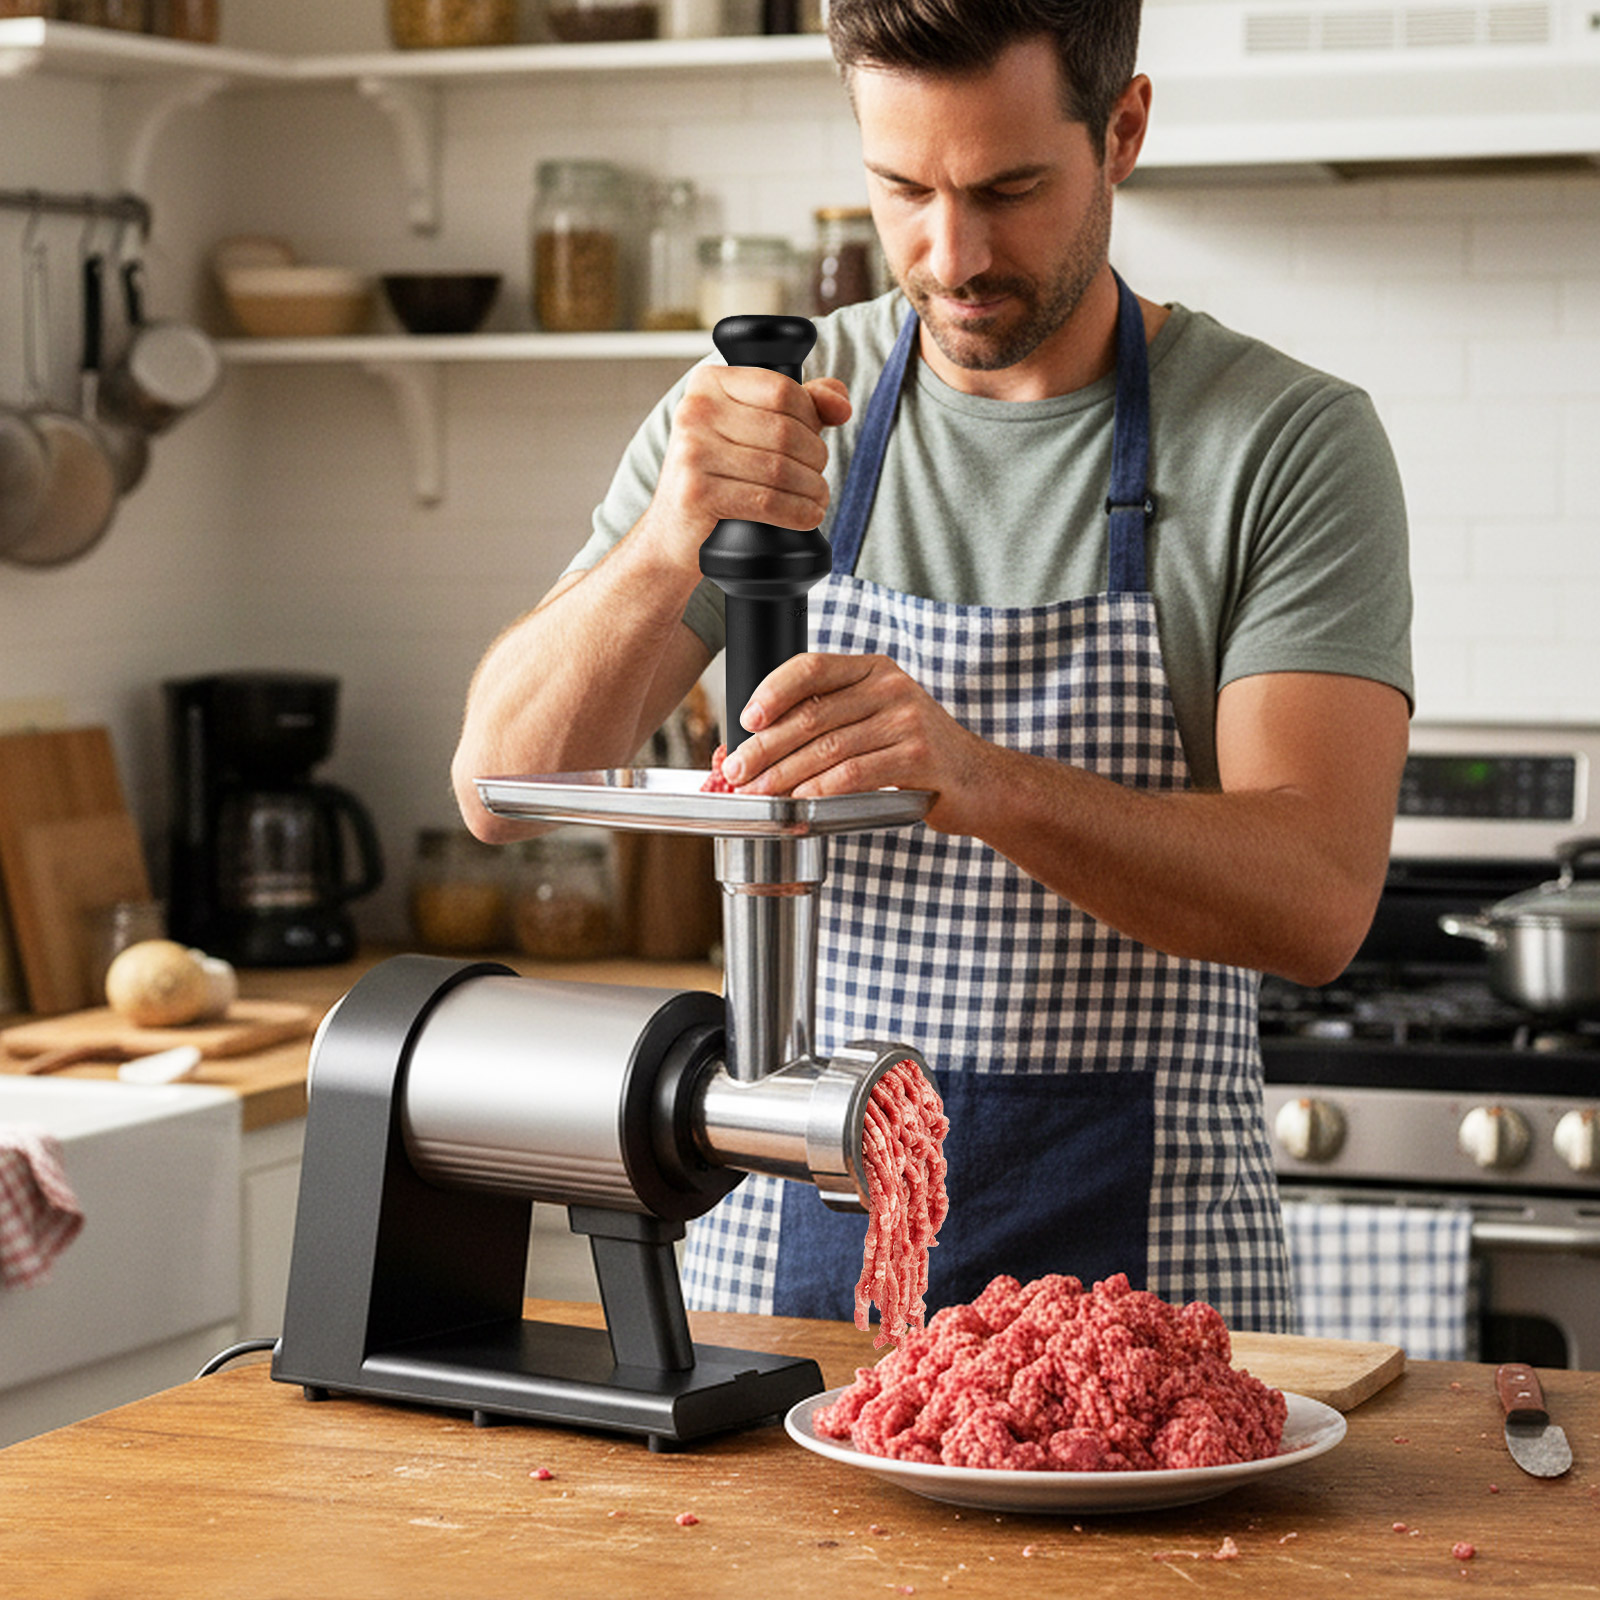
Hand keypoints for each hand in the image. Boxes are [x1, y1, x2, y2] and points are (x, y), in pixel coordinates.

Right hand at [642, 365, 851, 569]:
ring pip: (780, 468)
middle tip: (816, 478)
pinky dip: (798, 512)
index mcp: (708, 383)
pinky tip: (807, 516)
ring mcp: (692, 451)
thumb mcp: (753, 430)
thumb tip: (841, 403)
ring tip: (816, 500)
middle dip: (816, 458)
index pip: (782, 388)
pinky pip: (767, 500)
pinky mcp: (696, 492)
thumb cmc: (718, 475)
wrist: (672, 532)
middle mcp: (695, 410)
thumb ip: (800, 406)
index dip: (812, 417)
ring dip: (812, 489)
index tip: (814, 440)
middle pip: (785, 430)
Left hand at [719, 652, 991, 834]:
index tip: (745, 720)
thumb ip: (832, 717)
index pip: (812, 668)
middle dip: (766, 745)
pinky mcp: (917, 756)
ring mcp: (907, 720)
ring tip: (759, 792)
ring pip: (828, 747)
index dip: (772, 691)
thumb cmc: (916, 752)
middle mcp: (890, 687)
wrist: (979, 780)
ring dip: (784, 774)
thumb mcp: (877, 717)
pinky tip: (799, 801)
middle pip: (813, 714)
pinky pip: (854, 774)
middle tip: (737, 769)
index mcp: (873, 669)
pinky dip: (820, 790)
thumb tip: (760, 740)